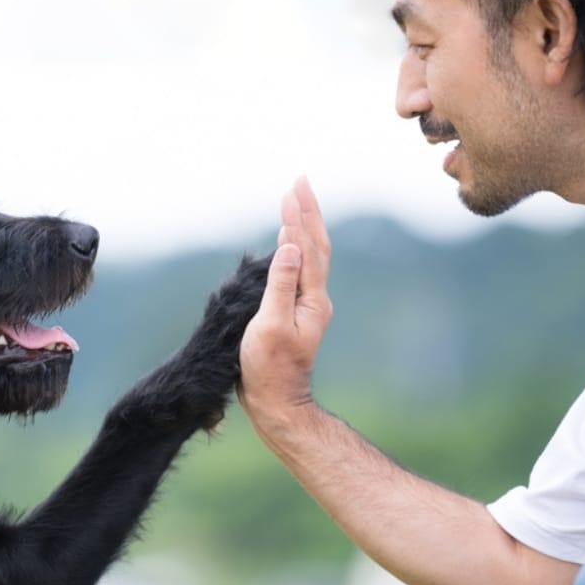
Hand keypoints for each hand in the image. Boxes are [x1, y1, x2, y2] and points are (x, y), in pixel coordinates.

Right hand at [237, 177, 332, 436]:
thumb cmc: (269, 368)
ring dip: (302, 227)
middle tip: (299, 182)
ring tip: (294, 202)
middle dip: (306, 212)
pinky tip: (288, 243)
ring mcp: (307, 306)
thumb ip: (280, 285)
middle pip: (315, 246)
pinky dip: (295, 247)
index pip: (307, 247)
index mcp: (312, 298)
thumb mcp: (271, 325)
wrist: (276, 402)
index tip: (292, 188)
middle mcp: (315, 298)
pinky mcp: (296, 313)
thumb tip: (289, 247)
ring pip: (309, 256)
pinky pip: (300, 269)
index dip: (299, 216)